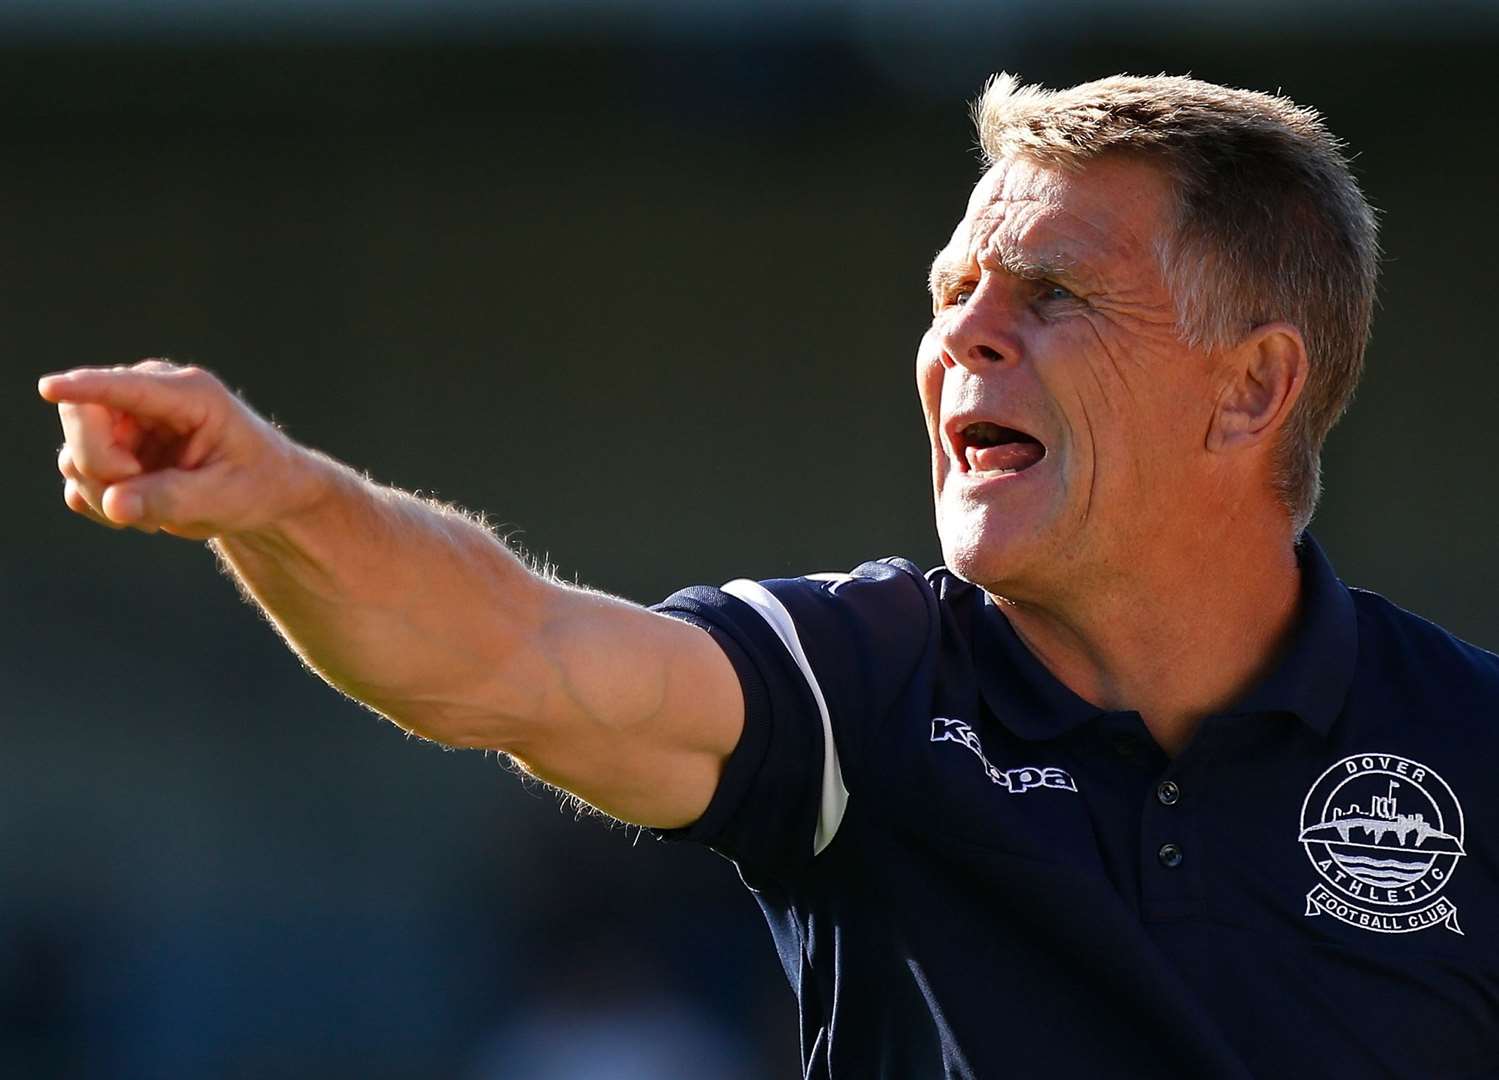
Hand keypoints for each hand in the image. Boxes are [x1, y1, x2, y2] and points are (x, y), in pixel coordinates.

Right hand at [39, 359, 320, 539]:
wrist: (263, 493)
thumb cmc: (256, 484)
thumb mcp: (226, 498)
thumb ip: (172, 499)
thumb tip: (113, 503)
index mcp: (190, 394)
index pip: (126, 386)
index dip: (85, 387)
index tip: (50, 388)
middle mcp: (148, 397)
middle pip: (82, 416)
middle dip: (101, 466)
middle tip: (141, 501)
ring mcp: (125, 421)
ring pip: (75, 455)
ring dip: (106, 493)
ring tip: (161, 510)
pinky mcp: (111, 449)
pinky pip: (78, 479)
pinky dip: (102, 504)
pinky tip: (143, 513)